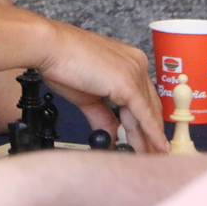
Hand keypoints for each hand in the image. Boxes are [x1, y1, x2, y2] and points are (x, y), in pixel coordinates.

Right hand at [36, 20, 166, 152]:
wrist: (50, 48)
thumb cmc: (61, 61)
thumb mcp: (86, 96)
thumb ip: (102, 116)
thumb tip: (109, 134)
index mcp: (127, 61)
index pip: (143, 96)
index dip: (145, 120)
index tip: (146, 137)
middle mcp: (135, 64)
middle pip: (149, 105)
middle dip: (151, 132)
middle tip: (153, 153)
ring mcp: (134, 72)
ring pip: (148, 112)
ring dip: (151, 138)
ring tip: (152, 157)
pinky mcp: (128, 83)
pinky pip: (144, 114)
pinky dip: (151, 134)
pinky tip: (156, 147)